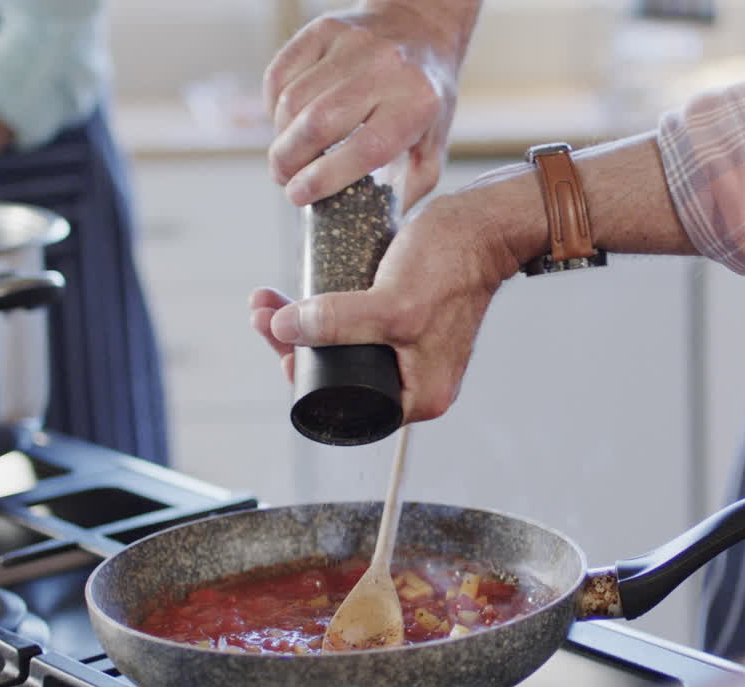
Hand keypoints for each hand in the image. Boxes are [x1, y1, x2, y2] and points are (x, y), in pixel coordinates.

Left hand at [249, 189, 524, 422]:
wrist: (482, 225)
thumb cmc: (453, 267)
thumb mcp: (391, 305)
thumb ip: (337, 323)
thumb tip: (281, 329)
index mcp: (419, 396)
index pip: (344, 403)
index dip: (303, 377)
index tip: (276, 343)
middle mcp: (415, 379)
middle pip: (335, 374)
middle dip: (291, 343)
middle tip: (261, 313)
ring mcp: (409, 349)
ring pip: (339, 346)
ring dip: (299, 322)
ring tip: (266, 298)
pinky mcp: (402, 319)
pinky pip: (352, 322)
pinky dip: (321, 308)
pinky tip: (293, 292)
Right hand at [263, 5, 469, 207]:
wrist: (421, 30)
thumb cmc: (423, 98)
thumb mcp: (432, 144)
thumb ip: (409, 188)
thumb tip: (380, 231)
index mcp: (417, 103)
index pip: (363, 149)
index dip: (324, 178)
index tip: (298, 196)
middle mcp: (386, 69)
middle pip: (319, 124)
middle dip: (290, 160)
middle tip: (283, 179)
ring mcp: (353, 44)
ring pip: (294, 100)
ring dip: (280, 136)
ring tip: (287, 155)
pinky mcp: (325, 29)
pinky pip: (282, 73)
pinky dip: (273, 104)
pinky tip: (285, 121)